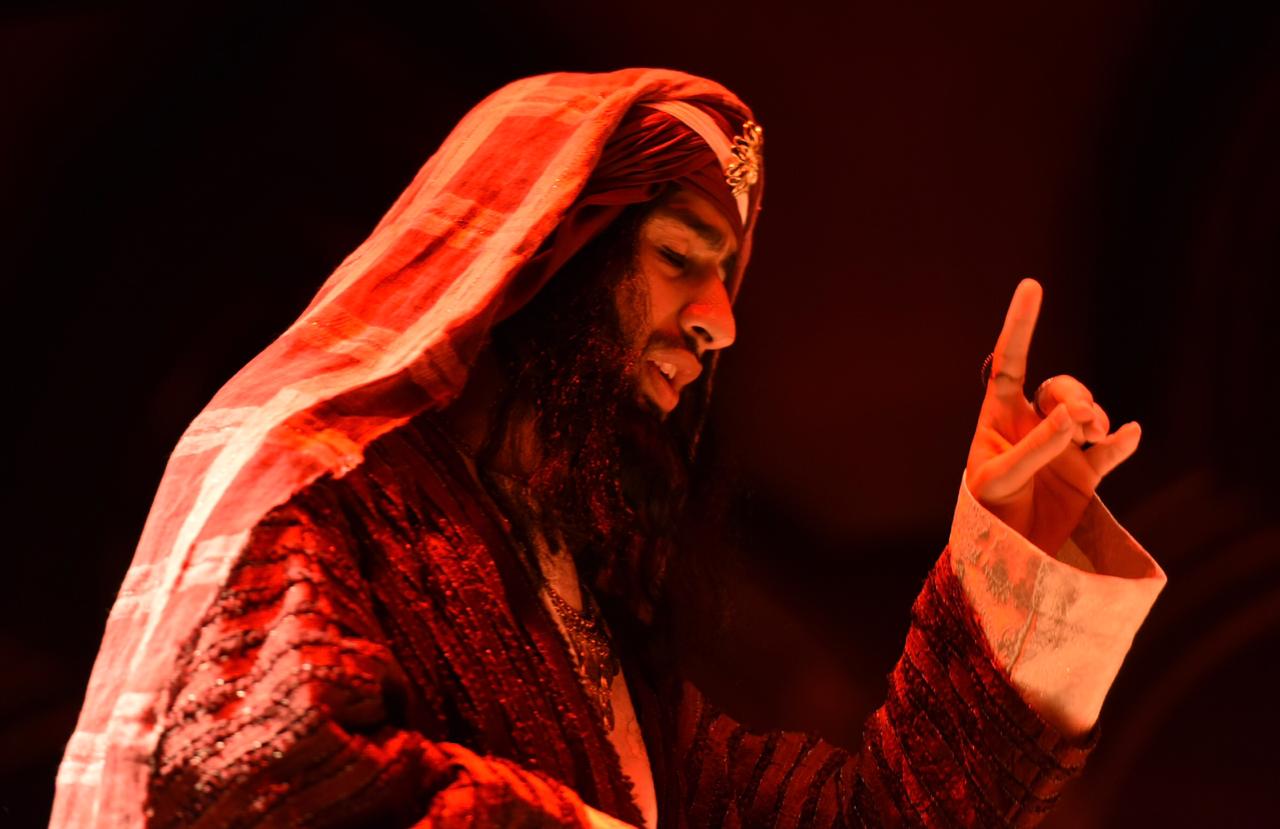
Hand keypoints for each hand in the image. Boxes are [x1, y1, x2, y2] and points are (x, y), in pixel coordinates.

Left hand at [965, 279, 1141, 554]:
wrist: (1008, 556)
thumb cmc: (989, 513)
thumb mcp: (1000, 479)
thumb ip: (1036, 447)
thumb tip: (1074, 416)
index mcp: (999, 417)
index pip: (1011, 361)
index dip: (1020, 325)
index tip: (1032, 286)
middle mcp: (1032, 426)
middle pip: (1059, 388)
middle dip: (1074, 396)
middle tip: (1079, 421)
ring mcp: (1061, 447)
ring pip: (1085, 412)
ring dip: (1093, 417)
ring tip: (1093, 434)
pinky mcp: (1084, 474)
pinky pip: (1109, 449)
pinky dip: (1121, 442)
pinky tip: (1129, 435)